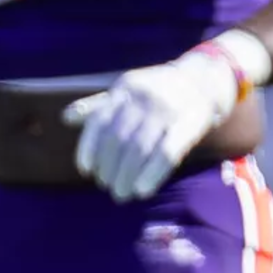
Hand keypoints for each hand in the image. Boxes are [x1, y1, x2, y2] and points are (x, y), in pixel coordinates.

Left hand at [61, 44, 245, 202]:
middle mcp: (144, 96)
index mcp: (125, 88)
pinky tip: (142, 191)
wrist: (206, 78)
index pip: (99, 121)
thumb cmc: (157, 91)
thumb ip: (98, 106)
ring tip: (121, 194)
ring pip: (139, 149)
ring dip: (127, 176)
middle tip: (107, 186)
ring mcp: (168, 108)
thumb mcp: (127, 90)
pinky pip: (167, 152)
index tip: (86, 170)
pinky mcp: (190, 122)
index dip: (89, 148)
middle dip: (109, 168)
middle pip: (118, 140)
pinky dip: (152, 175)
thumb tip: (66, 118)